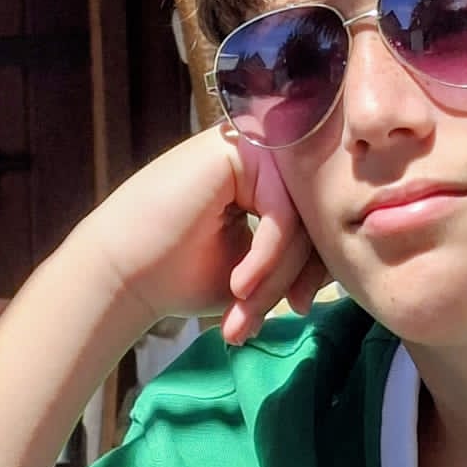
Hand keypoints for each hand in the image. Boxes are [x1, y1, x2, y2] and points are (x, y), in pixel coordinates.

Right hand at [69, 124, 329, 343]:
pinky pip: (281, 212)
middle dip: (298, 277)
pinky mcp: (237, 152)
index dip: (315, 269)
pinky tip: (241, 287)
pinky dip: (267, 258)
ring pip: (300, 218)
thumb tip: (346, 264)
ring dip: (277, 275)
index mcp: (265, 181)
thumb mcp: (255, 274)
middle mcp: (261, 158)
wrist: (119, 277)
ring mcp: (250, 148)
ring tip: (246, 312)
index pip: (317, 221)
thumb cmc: (179, 277)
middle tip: (270, 318)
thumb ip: (295, 261)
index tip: (300, 308)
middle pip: (314, 218)